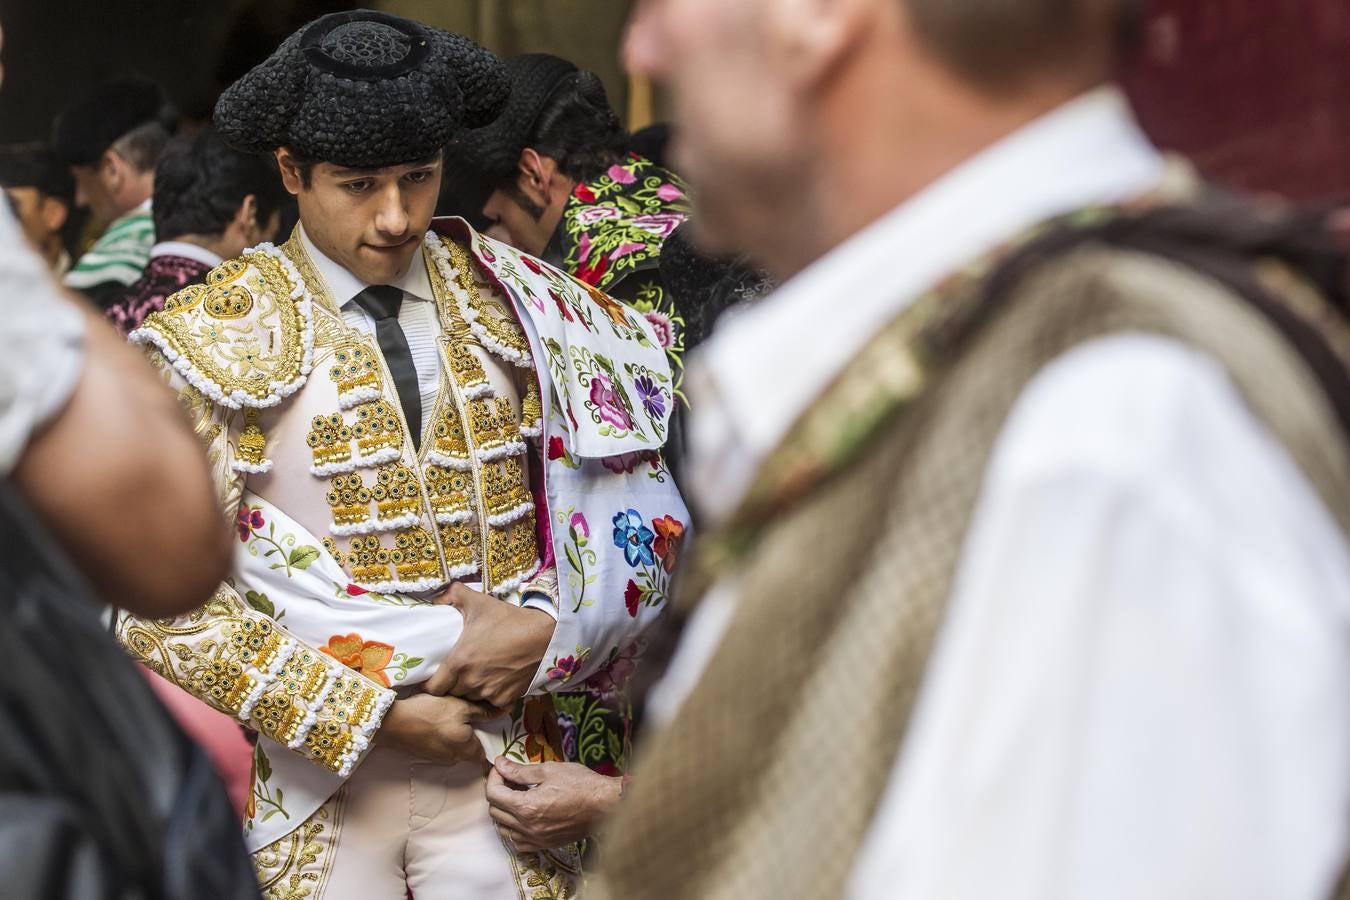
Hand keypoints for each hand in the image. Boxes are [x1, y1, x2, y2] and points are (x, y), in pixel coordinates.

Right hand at [377, 693, 499, 765]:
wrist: (393, 722)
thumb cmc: (430, 712)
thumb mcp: (460, 706)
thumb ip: (482, 712)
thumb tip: (502, 713)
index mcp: (467, 749)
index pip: (486, 752)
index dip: (489, 739)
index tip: (488, 725)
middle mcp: (455, 759)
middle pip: (472, 749)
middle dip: (473, 735)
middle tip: (470, 715)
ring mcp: (439, 759)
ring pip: (457, 748)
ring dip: (458, 735)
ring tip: (452, 716)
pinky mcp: (427, 754)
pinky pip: (444, 747)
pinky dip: (445, 736)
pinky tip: (438, 721)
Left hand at [424, 582, 555, 708]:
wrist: (544, 635)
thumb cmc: (508, 619)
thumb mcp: (479, 602)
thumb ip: (454, 595)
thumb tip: (437, 597)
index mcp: (458, 662)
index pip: (433, 688)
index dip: (430, 684)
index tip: (434, 677)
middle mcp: (471, 682)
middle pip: (451, 694)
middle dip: (451, 687)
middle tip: (455, 674)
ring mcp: (489, 693)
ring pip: (470, 700)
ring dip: (469, 693)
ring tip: (474, 679)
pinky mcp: (506, 699)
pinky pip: (490, 705)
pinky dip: (490, 698)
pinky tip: (493, 685)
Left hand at [484, 757, 623, 851]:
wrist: (605, 805)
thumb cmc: (581, 784)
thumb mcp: (549, 770)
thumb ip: (520, 770)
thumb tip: (500, 764)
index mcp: (526, 807)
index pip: (493, 794)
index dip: (494, 777)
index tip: (501, 767)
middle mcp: (527, 827)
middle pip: (495, 812)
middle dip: (498, 792)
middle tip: (510, 779)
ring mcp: (536, 839)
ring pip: (504, 830)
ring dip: (504, 812)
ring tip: (516, 796)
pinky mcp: (545, 845)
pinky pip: (518, 843)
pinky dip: (514, 830)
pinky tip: (524, 817)